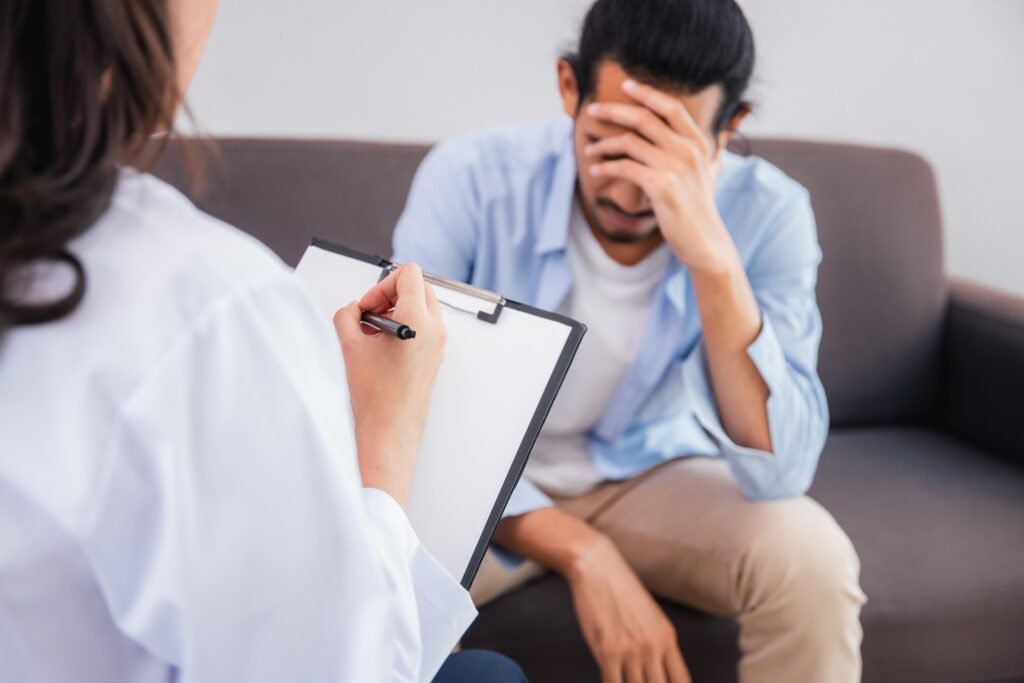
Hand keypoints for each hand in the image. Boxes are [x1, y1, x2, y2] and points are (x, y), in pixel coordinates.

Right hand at [333, 264, 446, 506]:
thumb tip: (354, 309)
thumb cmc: (373, 397)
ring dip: (398, 309)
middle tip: (370, 314)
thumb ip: (347, 315)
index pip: (409, 274)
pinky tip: (382, 346)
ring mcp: (439, 344)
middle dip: (391, 294)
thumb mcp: (349, 345)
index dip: (382, 284)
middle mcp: (435, 330)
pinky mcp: (435, 357)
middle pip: (419, 286)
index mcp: (418, 321)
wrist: (389, 432)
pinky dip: (405, 325)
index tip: (368, 306)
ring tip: (373, 332)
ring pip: (423, 306)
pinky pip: (425, 326)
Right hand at [568, 534, 690, 682]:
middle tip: (638, 682)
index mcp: (667, 637)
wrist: (598, 567)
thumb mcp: (649, 616)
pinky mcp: (608, 650)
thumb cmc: (620, 589)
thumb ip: (656, 643)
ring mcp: (631, 650)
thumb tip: (655, 669)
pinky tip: (607, 680)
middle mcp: (654, 646)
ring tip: (624, 680)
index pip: (681, 681)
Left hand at [585, 79, 736, 275]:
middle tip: (593, 110)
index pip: (671, 107)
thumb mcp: (712, 174)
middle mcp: (688, 150)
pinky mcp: (660, 186)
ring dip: (604, 144)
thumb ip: (712, 154)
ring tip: (590, 151)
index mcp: (699, 142)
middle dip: (614, 110)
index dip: (647, 93)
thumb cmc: (701, 209)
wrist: (705, 241)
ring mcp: (675, 167)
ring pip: (629, 142)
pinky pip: (624, 168)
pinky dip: (606, 167)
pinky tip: (596, 171)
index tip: (626, 85)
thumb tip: (721, 142)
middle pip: (644, 118)